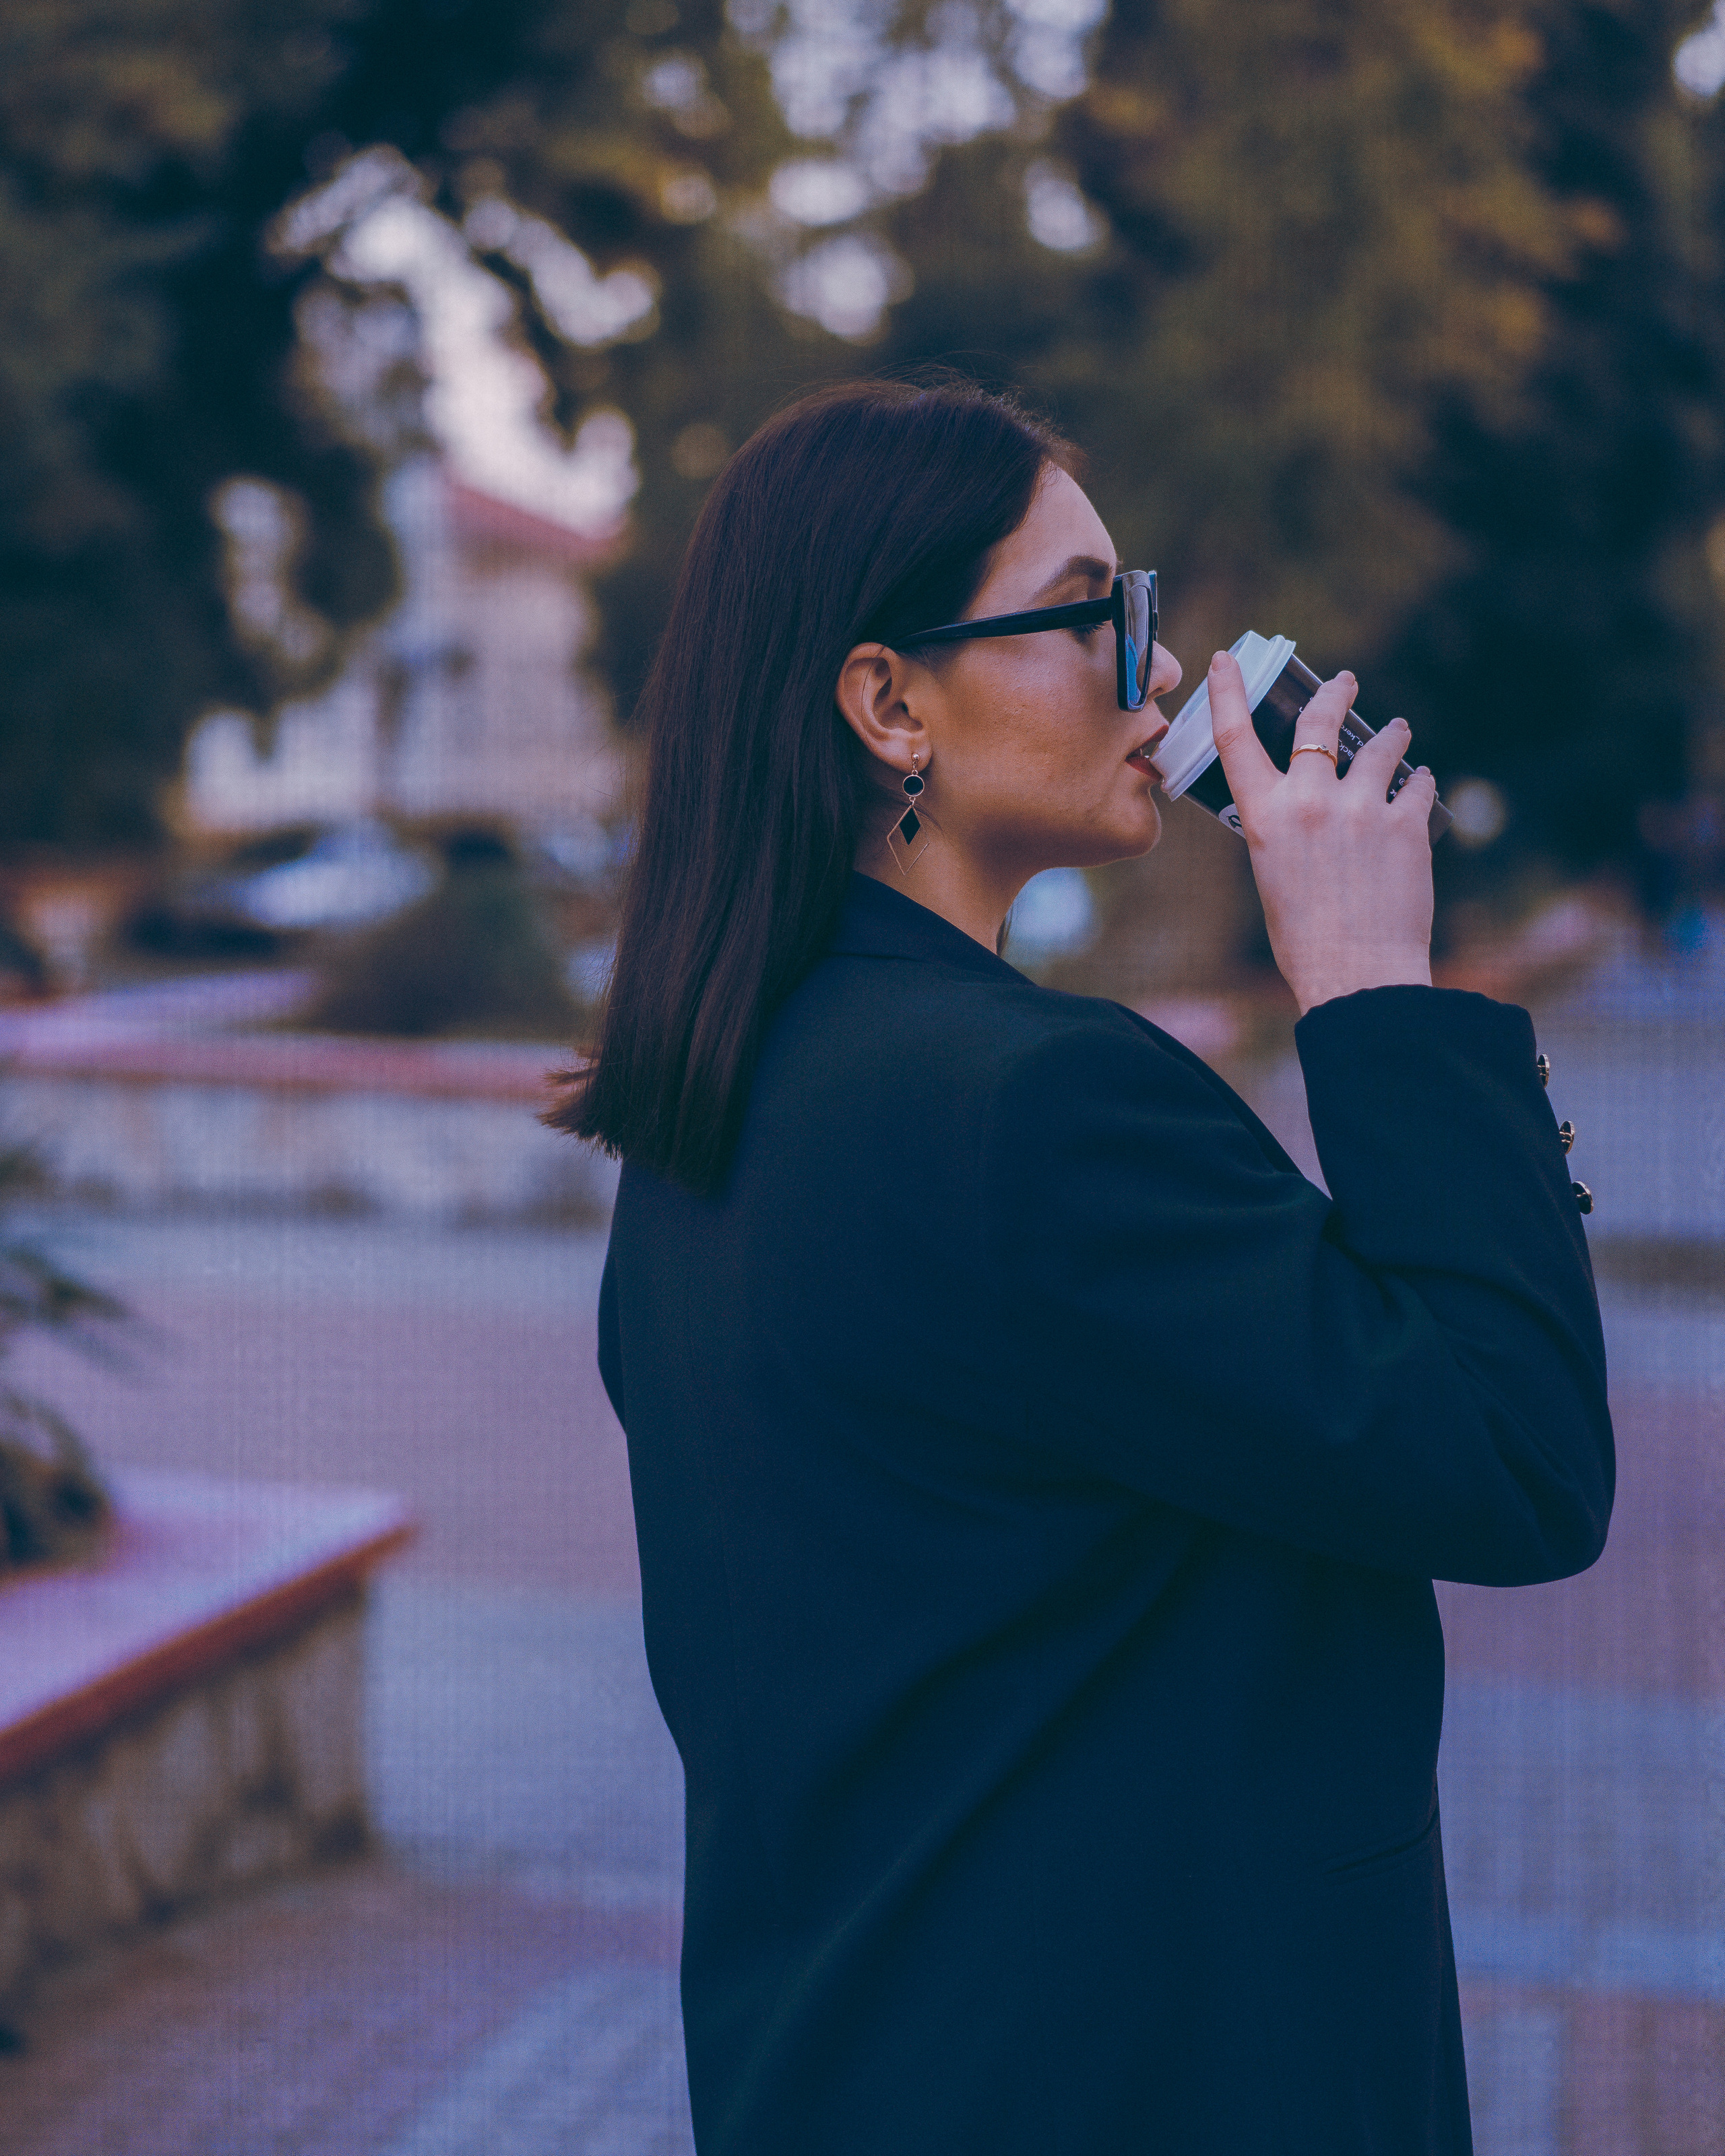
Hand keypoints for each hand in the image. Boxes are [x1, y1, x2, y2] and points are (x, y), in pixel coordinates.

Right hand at [1208, 651, 1435, 1014]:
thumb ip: (1285, 830)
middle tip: (1347, 681)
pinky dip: (1421, 781)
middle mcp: (1310, 802)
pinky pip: (1418, 786)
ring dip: (1391, 734)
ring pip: (1380, 746)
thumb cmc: (1305, 940)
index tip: (1227, 660)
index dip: (1227, 694)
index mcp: (1264, 818)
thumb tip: (1308, 806)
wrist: (1357, 974)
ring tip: (1398, 731)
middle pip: (1318, 722)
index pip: (1235, 740)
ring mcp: (1361, 808)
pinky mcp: (1406, 824)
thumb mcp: (1273, 875)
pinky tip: (1424, 782)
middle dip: (1335, 694)